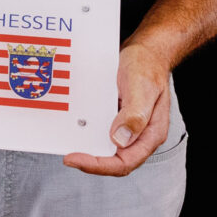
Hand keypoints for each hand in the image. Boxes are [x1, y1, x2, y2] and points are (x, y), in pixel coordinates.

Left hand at [64, 39, 171, 175]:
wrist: (145, 51)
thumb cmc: (147, 67)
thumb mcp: (142, 87)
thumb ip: (135, 115)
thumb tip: (119, 140)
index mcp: (150, 134)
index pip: (125, 162)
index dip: (98, 165)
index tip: (74, 159)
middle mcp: (138, 135)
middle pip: (113, 160)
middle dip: (90, 160)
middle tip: (67, 155)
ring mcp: (127, 127)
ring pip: (105, 147)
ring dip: (87, 147)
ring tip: (66, 142)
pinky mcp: (116, 118)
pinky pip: (101, 130)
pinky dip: (87, 131)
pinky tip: (73, 125)